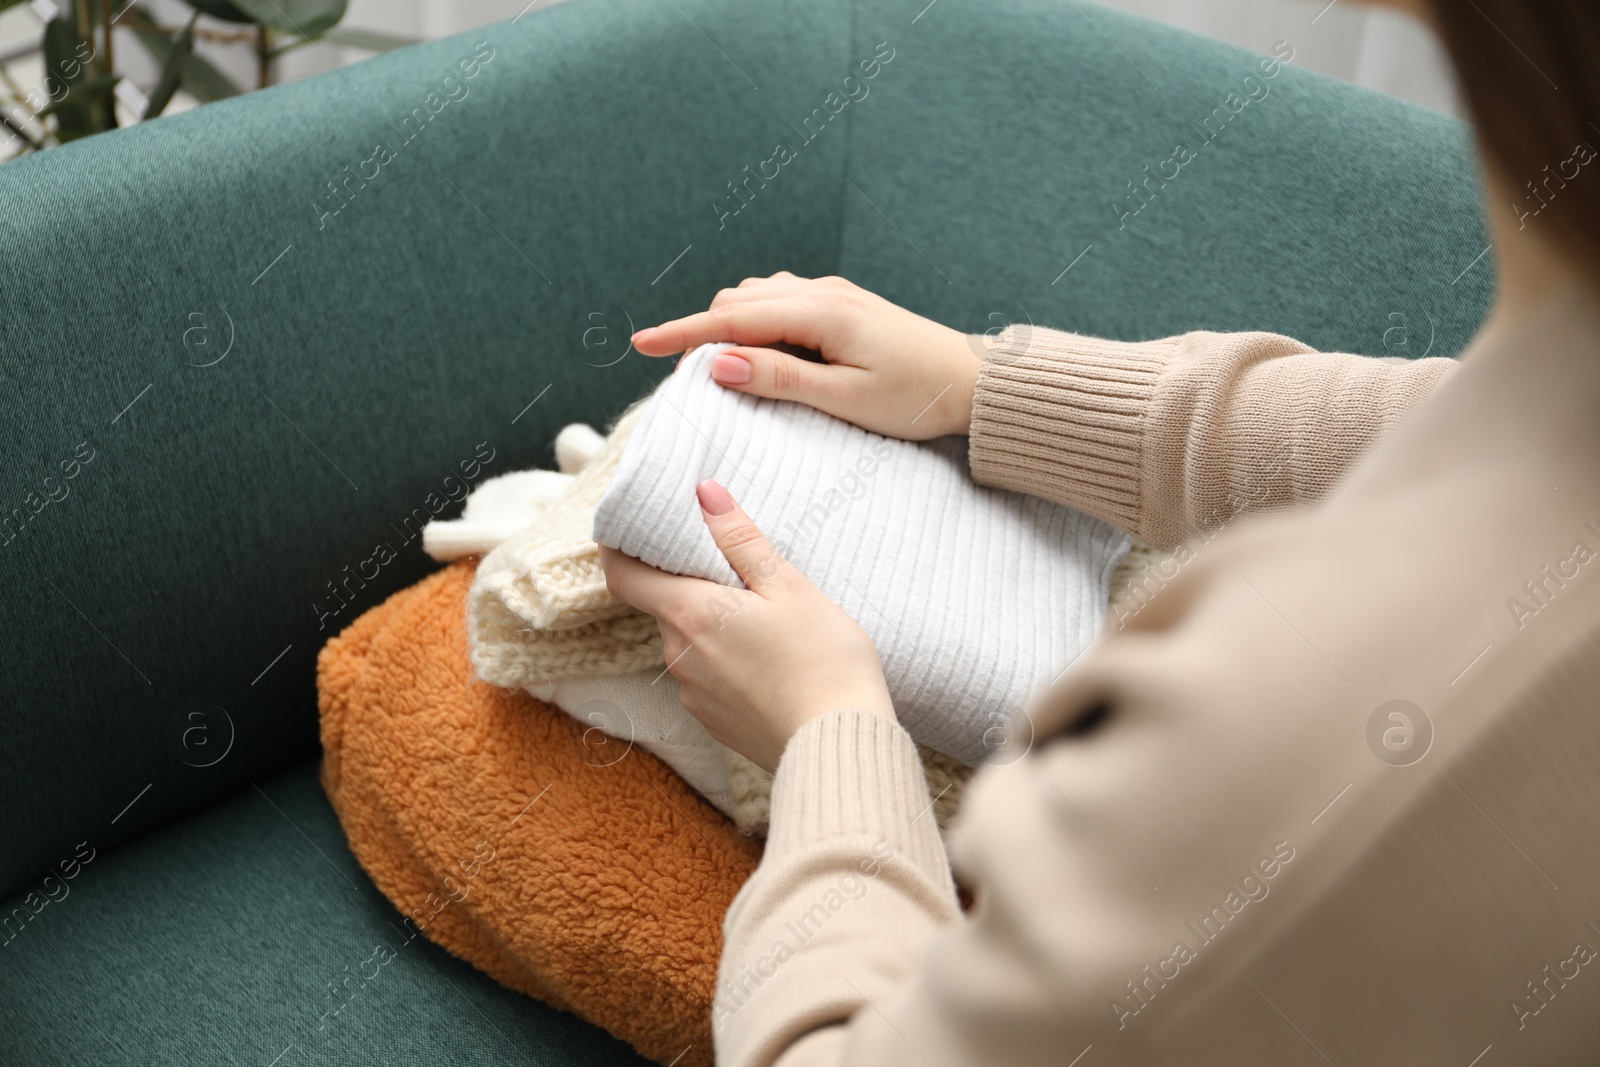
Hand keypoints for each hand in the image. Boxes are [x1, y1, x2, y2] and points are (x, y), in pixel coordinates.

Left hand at [599, 479, 894, 772]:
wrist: (839, 744)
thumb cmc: (824, 660)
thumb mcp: (789, 587)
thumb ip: (741, 539)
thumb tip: (704, 493)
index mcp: (691, 615)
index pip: (623, 576)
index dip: (619, 549)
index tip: (633, 531)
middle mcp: (679, 657)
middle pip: (664, 607)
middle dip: (688, 587)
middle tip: (734, 573)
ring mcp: (694, 695)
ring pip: (688, 643)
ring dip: (712, 626)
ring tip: (764, 621)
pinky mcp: (713, 722)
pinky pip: (706, 678)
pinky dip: (726, 662)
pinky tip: (769, 663)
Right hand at [630, 272, 981, 440]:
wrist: (974, 382)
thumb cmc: (915, 396)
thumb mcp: (844, 399)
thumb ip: (780, 378)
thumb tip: (718, 362)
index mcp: (819, 312)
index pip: (731, 320)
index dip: (681, 334)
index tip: (640, 345)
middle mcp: (821, 291)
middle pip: (736, 302)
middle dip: (700, 332)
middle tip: (677, 376)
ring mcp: (831, 293)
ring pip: (756, 298)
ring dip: (728, 325)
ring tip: (713, 368)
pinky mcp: (841, 304)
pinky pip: (780, 301)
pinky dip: (754, 321)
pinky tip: (755, 348)